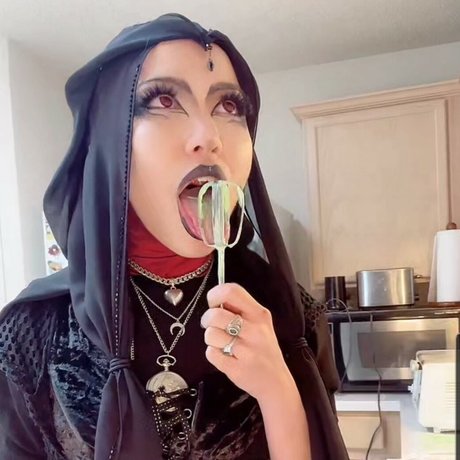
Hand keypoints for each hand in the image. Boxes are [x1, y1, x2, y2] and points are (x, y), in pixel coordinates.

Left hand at [200, 283, 294, 401]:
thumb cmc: (263, 349)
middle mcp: (254, 330)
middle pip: (215, 314)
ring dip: (211, 339)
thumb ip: (240, 309)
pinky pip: (211, 353)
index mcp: (259, 314)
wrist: (276, 382)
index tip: (213, 303)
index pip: (231, 291)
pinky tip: (225, 356)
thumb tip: (216, 299)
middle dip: (207, 319)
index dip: (215, 294)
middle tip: (212, 325)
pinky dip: (213, 354)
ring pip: (210, 334)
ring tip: (222, 343)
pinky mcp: (236, 368)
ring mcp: (246, 350)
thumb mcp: (260, 323)